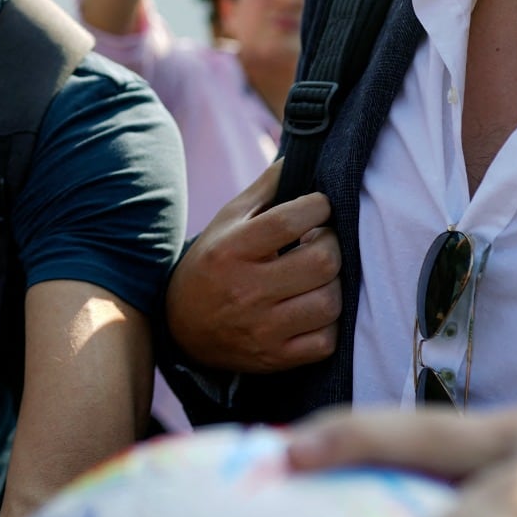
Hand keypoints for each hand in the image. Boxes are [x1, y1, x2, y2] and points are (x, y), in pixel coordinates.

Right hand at [165, 159, 340, 371]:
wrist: (182, 328)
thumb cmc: (212, 265)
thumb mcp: (226, 222)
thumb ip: (263, 190)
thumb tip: (298, 158)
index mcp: (232, 250)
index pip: (292, 220)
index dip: (319, 207)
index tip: (319, 207)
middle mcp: (246, 289)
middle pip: (323, 261)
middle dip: (331, 244)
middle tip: (321, 241)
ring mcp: (262, 327)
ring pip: (330, 301)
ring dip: (334, 284)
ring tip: (318, 276)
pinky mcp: (274, 357)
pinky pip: (326, 340)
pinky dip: (328, 323)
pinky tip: (313, 308)